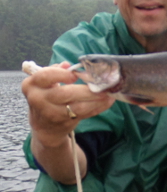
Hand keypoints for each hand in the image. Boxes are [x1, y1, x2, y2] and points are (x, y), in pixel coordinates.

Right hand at [21, 62, 114, 182]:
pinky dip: (98, 107)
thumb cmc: (47, 95)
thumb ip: (56, 71)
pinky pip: (85, 114)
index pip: (45, 77)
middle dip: (86, 90)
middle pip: (65, 94)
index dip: (61, 75)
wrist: (44, 126)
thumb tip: (68, 65)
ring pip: (77, 107)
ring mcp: (52, 114)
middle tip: (102, 84)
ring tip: (108, 93)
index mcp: (32, 85)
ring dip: (96, 100)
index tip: (75, 75)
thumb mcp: (45, 82)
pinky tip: (108, 101)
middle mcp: (39, 100)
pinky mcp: (65, 123)